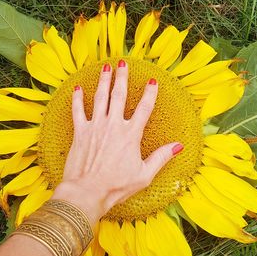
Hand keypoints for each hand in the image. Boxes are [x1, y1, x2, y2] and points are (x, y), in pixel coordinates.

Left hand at [52, 60, 182, 226]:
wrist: (87, 192)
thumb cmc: (117, 185)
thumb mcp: (144, 174)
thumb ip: (161, 157)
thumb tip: (179, 146)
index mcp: (131, 134)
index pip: (144, 108)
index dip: (150, 93)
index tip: (152, 80)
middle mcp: (114, 125)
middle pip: (119, 95)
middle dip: (122, 77)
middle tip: (123, 63)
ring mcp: (96, 126)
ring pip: (100, 98)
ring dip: (103, 81)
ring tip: (105, 67)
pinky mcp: (80, 132)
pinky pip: (77, 111)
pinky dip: (77, 98)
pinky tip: (78, 88)